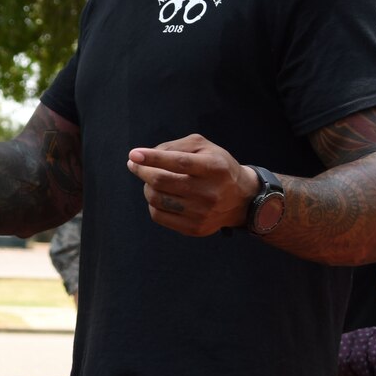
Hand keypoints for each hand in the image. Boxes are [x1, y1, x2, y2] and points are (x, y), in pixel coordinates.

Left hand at [124, 134, 254, 235]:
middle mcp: (209, 192)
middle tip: (135, 164)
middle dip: (142, 171)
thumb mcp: (204, 147)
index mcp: (214, 168)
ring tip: (151, 180)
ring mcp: (202, 214)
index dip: (153, 158)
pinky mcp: (194, 229)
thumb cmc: (217, 167)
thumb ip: (176, 146)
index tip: (134, 154)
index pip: (179, 162)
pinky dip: (153, 203)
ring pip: (157, 200)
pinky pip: (159, 216)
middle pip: (163, 182)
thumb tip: (145, 156)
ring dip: (147, 187)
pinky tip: (159, 196)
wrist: (241, 199)